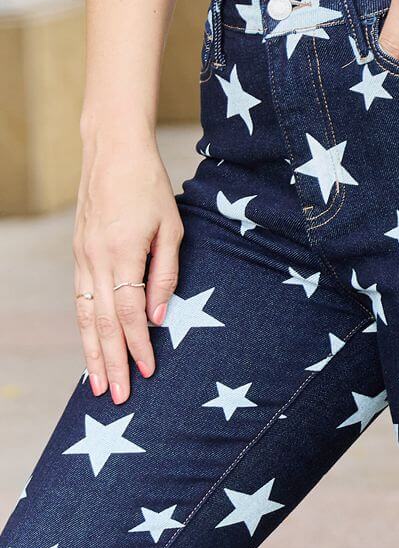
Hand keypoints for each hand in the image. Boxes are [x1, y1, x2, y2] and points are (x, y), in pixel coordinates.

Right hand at [73, 136, 182, 402]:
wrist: (112, 150)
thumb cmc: (150, 186)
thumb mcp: (172, 227)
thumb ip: (165, 274)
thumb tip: (159, 317)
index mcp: (122, 251)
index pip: (130, 310)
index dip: (139, 343)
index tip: (148, 371)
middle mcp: (95, 257)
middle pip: (104, 321)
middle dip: (112, 361)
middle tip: (118, 397)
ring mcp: (82, 256)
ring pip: (85, 315)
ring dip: (93, 352)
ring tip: (99, 385)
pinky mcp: (78, 253)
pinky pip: (80, 299)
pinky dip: (85, 328)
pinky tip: (92, 347)